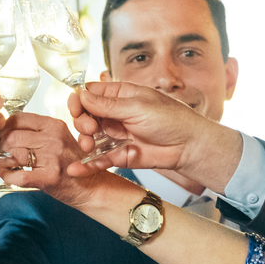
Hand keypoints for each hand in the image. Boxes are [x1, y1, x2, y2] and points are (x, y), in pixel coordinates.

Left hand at [0, 113, 116, 209]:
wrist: (91, 187)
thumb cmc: (72, 164)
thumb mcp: (59, 139)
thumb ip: (37, 132)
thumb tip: (7, 130)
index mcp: (54, 126)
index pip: (19, 118)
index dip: (5, 128)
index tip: (2, 135)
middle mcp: (54, 139)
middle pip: (13, 136)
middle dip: (2, 146)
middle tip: (3, 153)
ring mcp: (52, 158)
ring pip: (13, 154)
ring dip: (4, 161)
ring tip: (6, 165)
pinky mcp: (49, 178)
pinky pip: (18, 175)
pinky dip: (8, 176)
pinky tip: (8, 175)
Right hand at [67, 81, 243, 190]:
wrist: (189, 146)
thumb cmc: (171, 119)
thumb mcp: (137, 106)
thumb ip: (108, 104)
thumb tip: (82, 95)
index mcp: (121, 95)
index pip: (90, 93)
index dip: (79, 100)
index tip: (76, 108)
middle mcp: (116, 114)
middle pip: (86, 115)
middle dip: (81, 121)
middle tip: (89, 128)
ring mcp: (116, 135)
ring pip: (89, 137)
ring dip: (83, 141)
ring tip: (87, 146)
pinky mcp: (119, 155)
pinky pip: (99, 160)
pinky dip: (86, 165)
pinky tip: (75, 169)